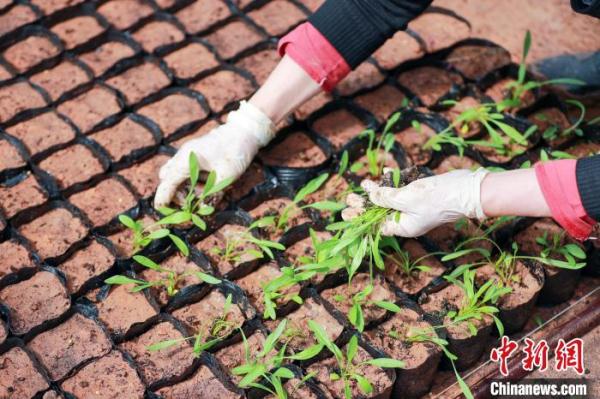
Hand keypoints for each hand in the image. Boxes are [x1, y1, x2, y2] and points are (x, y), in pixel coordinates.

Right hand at [154, 101, 273, 207]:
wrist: (244, 132)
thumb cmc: (235, 152)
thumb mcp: (226, 177)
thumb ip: (212, 194)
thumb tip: (203, 209)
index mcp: (187, 159)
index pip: (168, 182)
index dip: (163, 197)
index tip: (162, 209)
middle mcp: (183, 155)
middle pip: (168, 180)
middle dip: (178, 194)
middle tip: (194, 203)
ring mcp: (188, 154)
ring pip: (176, 175)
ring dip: (187, 188)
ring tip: (207, 191)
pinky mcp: (194, 155)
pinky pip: (185, 171)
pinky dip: (192, 181)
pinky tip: (208, 183)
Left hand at [359, 169, 488, 236]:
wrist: (467, 191)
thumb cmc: (437, 199)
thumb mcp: (406, 199)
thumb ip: (386, 198)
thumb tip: (370, 196)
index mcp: (403, 227)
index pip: (375, 225)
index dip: (359, 218)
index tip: (346, 212)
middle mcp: (407, 219)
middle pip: (380, 212)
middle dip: (365, 204)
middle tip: (349, 198)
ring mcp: (415, 207)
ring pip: (391, 199)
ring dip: (378, 190)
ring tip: (364, 183)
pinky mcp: (421, 194)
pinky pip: (403, 190)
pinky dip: (394, 182)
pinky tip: (387, 173)